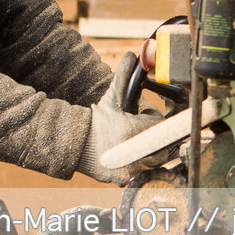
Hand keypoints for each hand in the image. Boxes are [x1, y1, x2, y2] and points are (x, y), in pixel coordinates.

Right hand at [76, 53, 162, 183]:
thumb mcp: (111, 98)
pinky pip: (142, 173)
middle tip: (140, 130)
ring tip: (135, 142)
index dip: (153, 119)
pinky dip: (139, 165)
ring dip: (150, 151)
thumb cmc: (96, 120)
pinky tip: (128, 156)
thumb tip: (132, 55)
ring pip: (155, 160)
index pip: (158, 125)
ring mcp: (130, 168)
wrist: (73, 143)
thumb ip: (123, 76)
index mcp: (132, 130)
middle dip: (154, 136)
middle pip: (161, 145)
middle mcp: (134, 151)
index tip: (144, 117)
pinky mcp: (123, 179)